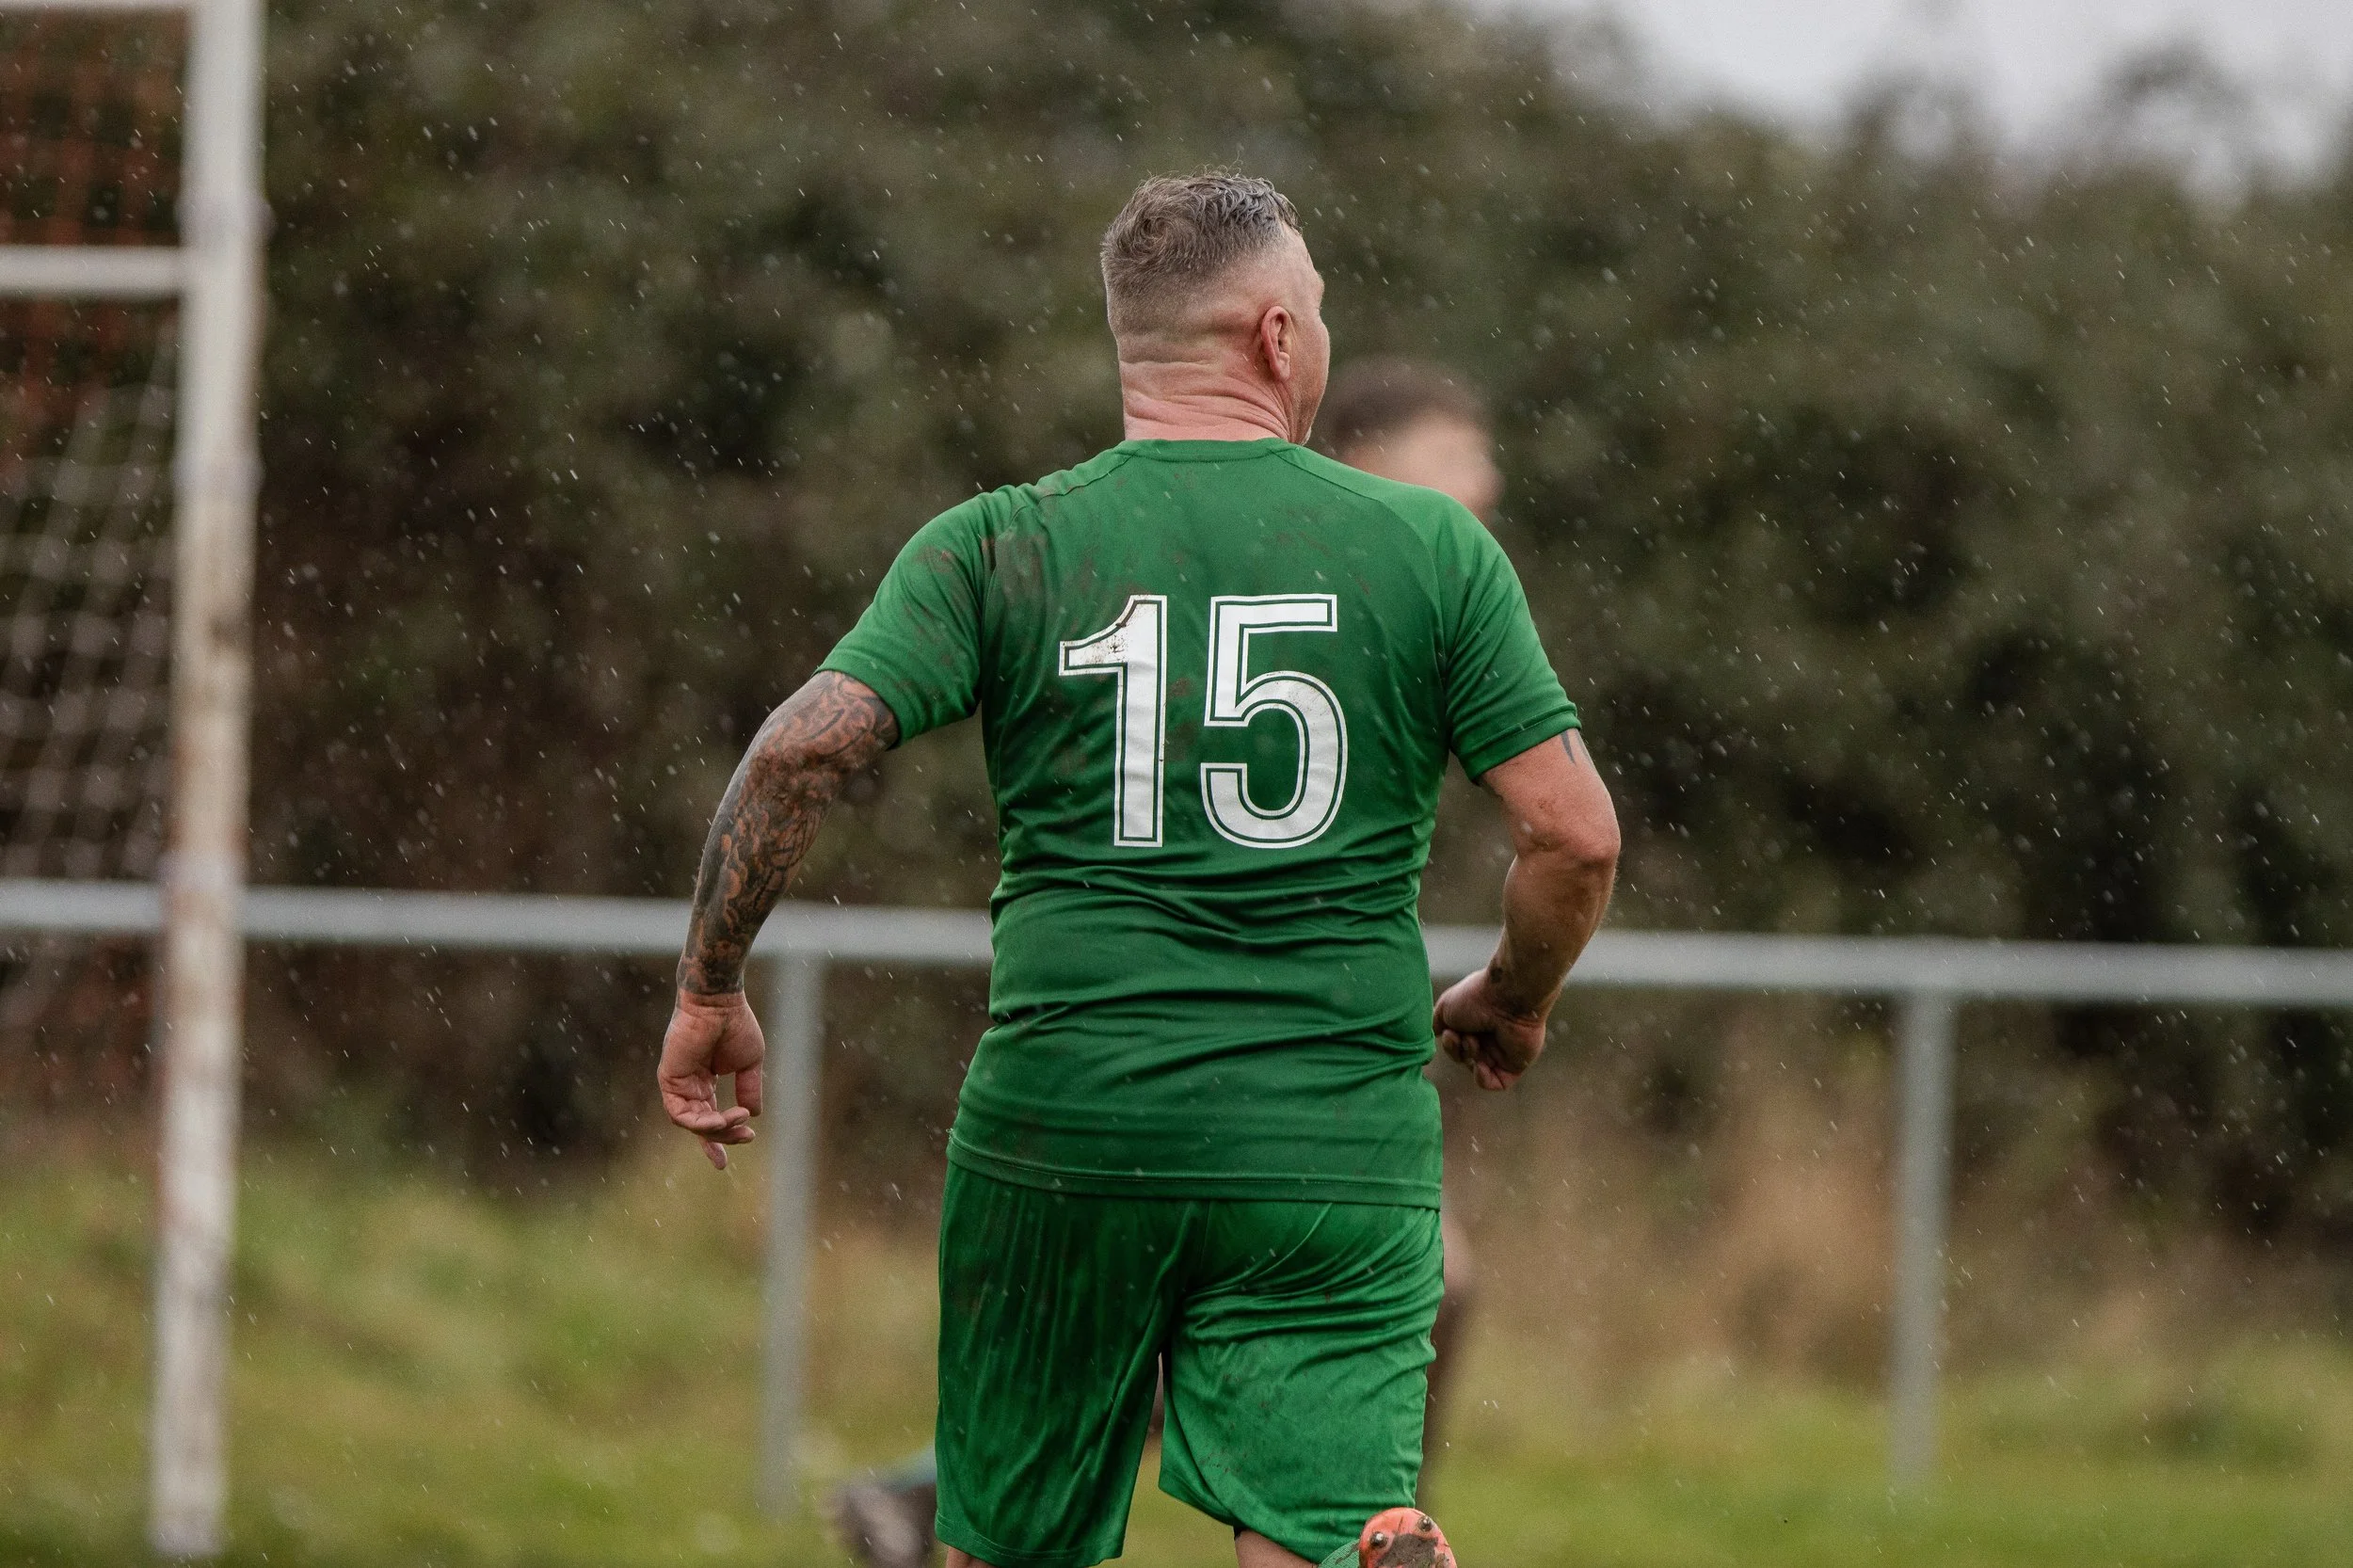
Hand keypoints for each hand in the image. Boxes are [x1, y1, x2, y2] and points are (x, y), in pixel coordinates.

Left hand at [658, 990, 766, 1169]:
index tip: (724, 1163)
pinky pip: (679, 1113)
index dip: (718, 1141)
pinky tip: (722, 1118)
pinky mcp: (669, 1079)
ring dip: (715, 1129)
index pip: (707, 1118)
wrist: (720, 1002)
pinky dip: (701, 1122)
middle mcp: (689, 1085)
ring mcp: (677, 1083)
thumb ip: (749, 1089)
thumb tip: (753, 1114)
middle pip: (701, 1125)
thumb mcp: (750, 1063)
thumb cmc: (735, 1024)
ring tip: (738, 1123)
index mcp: (705, 1081)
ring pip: (691, 1123)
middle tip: (746, 1137)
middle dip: (723, 1137)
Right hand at [1432, 968, 1548, 1090]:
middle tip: (1458, 1037)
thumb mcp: (1446, 1006)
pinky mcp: (1515, 1064)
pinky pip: (1496, 1082)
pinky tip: (1481, 1065)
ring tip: (1473, 1041)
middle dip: (1457, 1051)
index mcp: (1475, 1023)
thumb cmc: (1477, 997)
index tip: (1449, 1032)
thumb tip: (1436, 1035)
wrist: (1508, 996)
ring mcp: (1502, 1052)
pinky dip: (1483, 1078)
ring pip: (1477, 1068)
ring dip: (1469, 1057)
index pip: (1457, 1045)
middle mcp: (1488, 1037)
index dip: (1450, 1044)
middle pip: (1465, 1058)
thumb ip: (1437, 1023)